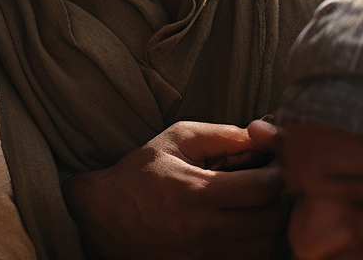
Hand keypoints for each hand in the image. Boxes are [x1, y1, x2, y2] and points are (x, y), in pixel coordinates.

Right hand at [65, 120, 286, 258]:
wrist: (104, 216)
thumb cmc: (141, 173)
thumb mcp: (175, 140)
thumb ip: (223, 134)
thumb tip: (268, 135)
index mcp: (195, 191)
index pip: (265, 188)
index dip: (278, 173)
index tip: (272, 166)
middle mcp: (203, 229)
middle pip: (273, 219)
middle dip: (274, 199)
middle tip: (262, 186)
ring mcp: (205, 257)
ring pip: (267, 243)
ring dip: (265, 223)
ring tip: (248, 206)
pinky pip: (251, 259)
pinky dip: (253, 243)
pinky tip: (237, 226)